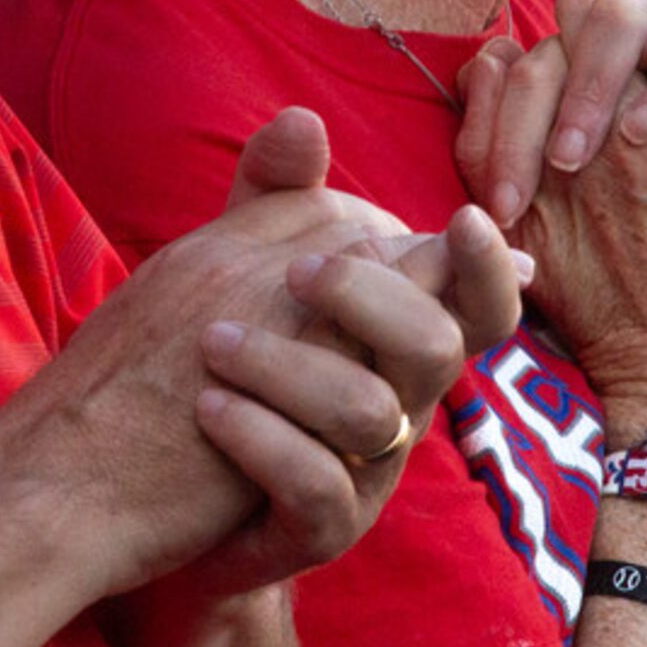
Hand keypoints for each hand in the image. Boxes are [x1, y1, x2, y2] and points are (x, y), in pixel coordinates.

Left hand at [191, 195, 523, 594]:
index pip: (476, 300)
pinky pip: (317, 486)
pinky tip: (209, 407)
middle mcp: (401, 403)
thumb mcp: (244, 268)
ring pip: (372, 415)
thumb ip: (276, 198)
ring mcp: (366, 472)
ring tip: (212, 343)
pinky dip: (262, 438)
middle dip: (371, 296)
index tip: (464, 217)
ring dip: (288, 367)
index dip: (486, 264)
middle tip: (294, 271)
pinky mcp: (317, 529)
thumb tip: (306, 117)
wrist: (159, 488)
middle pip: (437, 347)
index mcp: (398, 338)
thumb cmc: (229, 366)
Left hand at [454, 0, 646, 221]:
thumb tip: (488, 59)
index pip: (565, 31)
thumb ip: (487, 143)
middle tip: (578, 156)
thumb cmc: (601, 288)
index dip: (526, 99)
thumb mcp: (533, 225)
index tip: (510, 198)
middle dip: (597, 66)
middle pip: (642, 5)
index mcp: (609, 84)